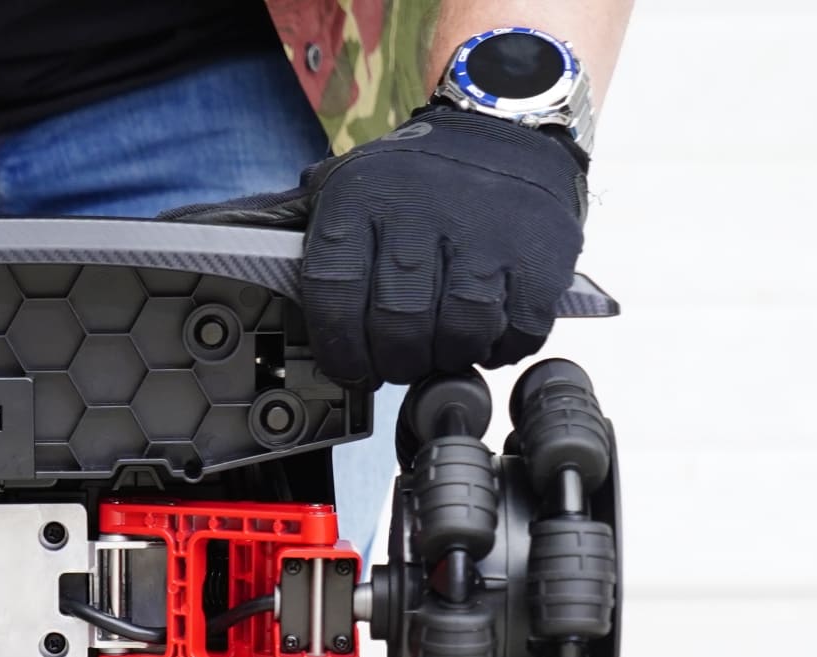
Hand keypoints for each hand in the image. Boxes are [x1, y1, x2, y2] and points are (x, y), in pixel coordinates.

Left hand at [290, 106, 586, 387]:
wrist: (507, 128)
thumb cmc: (421, 176)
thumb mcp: (355, 180)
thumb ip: (318, 232)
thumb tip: (277, 287)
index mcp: (363, 196)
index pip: (332, 293)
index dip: (339, 349)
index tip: (350, 367)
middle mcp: (423, 210)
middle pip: (397, 327)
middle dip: (393, 362)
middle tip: (398, 363)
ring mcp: (487, 234)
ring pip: (458, 336)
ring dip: (447, 357)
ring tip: (442, 346)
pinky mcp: (540, 256)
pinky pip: (516, 333)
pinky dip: (499, 348)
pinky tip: (487, 332)